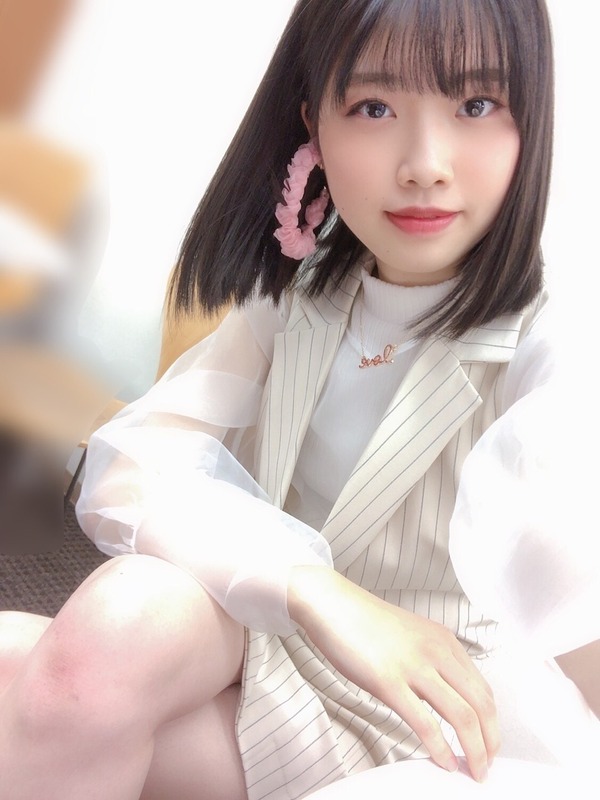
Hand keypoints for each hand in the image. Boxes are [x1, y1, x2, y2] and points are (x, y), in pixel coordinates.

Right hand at [288, 566, 498, 781]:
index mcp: (444, 641)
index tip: (488, 743)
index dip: (492, 723)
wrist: (333, 604)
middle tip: (487, 766)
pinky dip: (441, 749)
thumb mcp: (411, 636)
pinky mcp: (389, 681)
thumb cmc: (364, 622)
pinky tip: (444, 762)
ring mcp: (414, 666)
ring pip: (462, 715)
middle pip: (481, 704)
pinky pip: (425, 722)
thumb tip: (442, 698)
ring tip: (473, 772)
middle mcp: (436, 652)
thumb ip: (431, 661)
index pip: (483, 689)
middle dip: (490, 742)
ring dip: (474, 751)